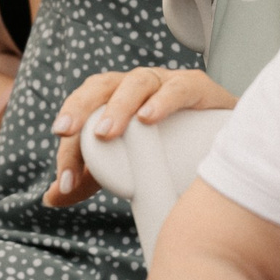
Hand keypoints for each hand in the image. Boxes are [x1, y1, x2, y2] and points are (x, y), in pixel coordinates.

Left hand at [43, 67, 235, 206]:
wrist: (228, 146)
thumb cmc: (170, 149)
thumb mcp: (127, 166)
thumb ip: (90, 179)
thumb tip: (51, 197)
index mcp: (115, 98)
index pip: (84, 108)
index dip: (68, 142)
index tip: (64, 182)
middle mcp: (138, 85)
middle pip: (101, 85)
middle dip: (79, 106)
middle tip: (64, 133)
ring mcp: (168, 83)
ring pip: (137, 82)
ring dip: (118, 105)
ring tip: (105, 132)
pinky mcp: (200, 89)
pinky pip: (179, 87)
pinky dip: (162, 101)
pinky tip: (148, 118)